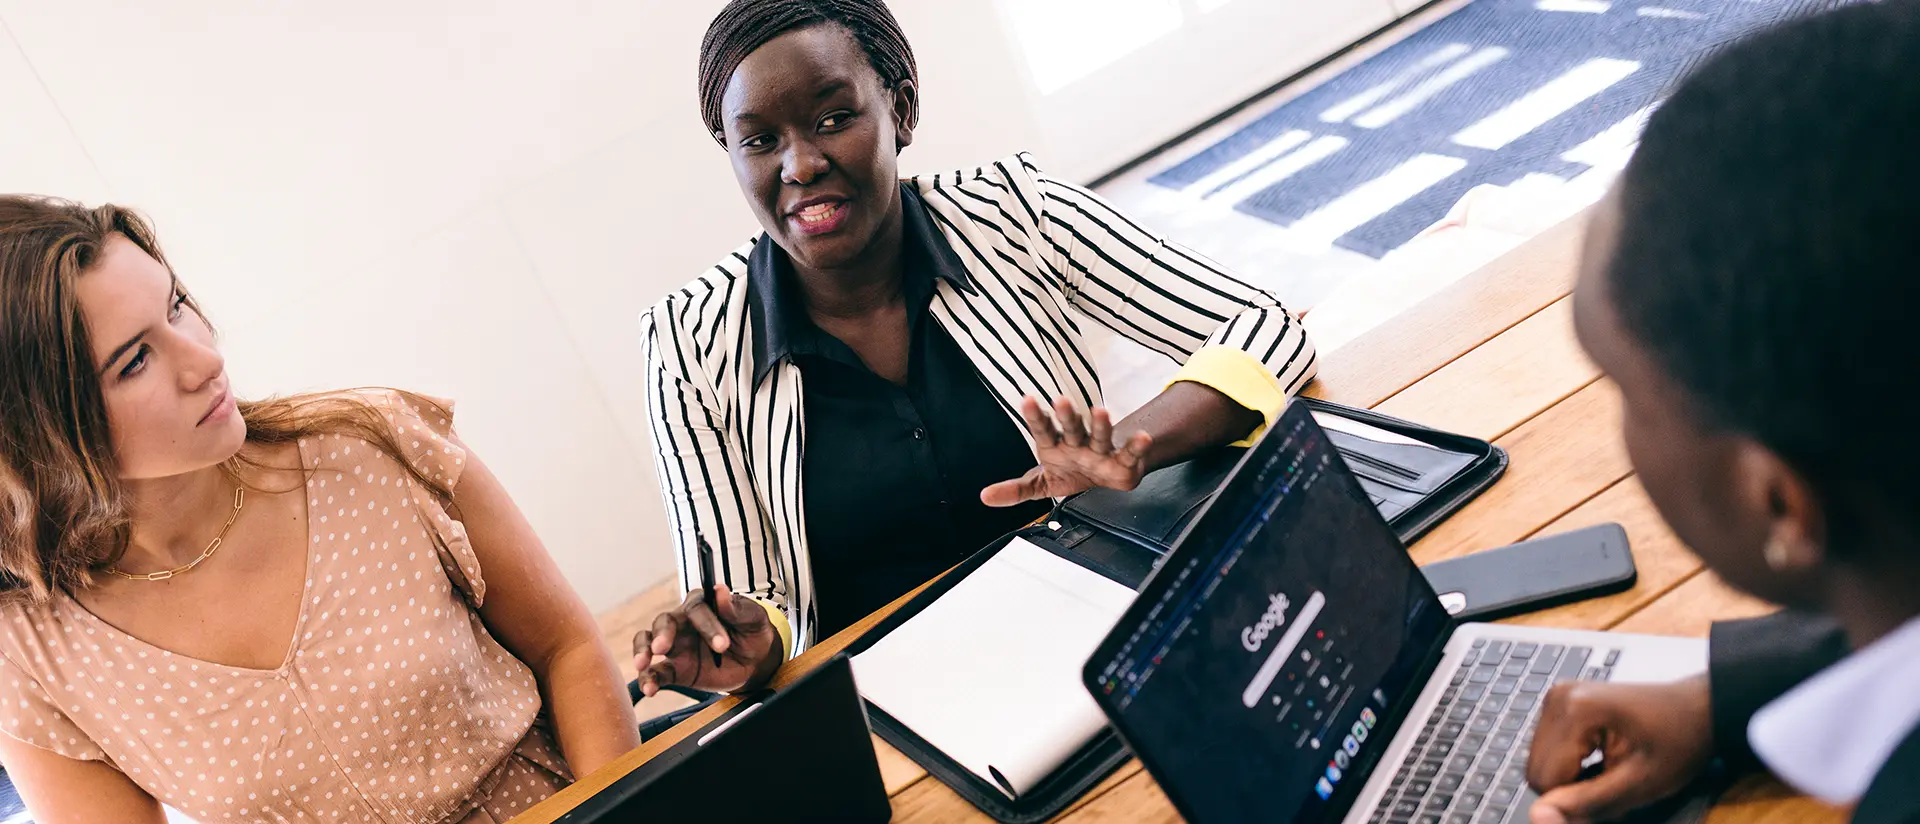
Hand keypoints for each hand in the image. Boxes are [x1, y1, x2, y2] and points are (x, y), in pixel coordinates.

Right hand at [631, 586, 781, 696]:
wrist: (756, 663)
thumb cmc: (754, 633)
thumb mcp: (754, 619)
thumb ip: (738, 608)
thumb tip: (721, 590)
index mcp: (703, 606)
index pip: (696, 607)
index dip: (706, 624)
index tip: (722, 645)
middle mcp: (684, 623)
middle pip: (664, 621)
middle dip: (663, 634)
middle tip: (663, 648)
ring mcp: (676, 646)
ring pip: (648, 640)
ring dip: (642, 650)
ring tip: (643, 663)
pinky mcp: (675, 669)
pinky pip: (655, 672)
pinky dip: (648, 679)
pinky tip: (649, 689)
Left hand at [981, 395, 1152, 507]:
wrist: (1103, 478)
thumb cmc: (1070, 472)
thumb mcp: (1041, 483)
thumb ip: (1016, 489)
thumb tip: (985, 496)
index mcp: (1055, 446)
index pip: (1043, 430)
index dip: (1035, 417)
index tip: (1026, 400)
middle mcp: (1078, 443)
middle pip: (1072, 427)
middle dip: (1067, 415)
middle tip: (1060, 401)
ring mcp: (1101, 450)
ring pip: (1100, 436)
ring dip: (1101, 424)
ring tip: (1101, 411)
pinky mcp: (1122, 462)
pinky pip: (1130, 452)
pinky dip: (1136, 445)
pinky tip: (1142, 437)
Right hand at [1526, 676, 1714, 823]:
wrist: (1697, 709)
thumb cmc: (1678, 742)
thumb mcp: (1639, 783)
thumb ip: (1587, 802)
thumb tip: (1538, 816)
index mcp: (1574, 710)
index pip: (1543, 779)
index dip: (1575, 800)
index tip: (1613, 796)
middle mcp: (1557, 697)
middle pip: (1537, 769)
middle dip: (1571, 788)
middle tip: (1613, 785)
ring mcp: (1556, 696)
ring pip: (1540, 761)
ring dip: (1571, 777)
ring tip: (1609, 770)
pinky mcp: (1560, 702)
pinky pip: (1549, 749)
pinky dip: (1572, 763)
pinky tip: (1600, 758)